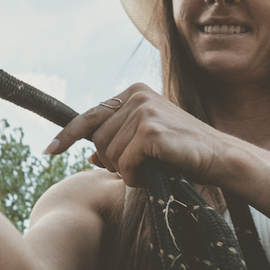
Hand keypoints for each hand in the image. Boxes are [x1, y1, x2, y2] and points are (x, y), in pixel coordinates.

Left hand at [44, 83, 228, 186]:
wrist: (220, 159)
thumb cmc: (183, 153)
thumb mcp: (147, 145)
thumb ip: (118, 144)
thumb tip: (90, 156)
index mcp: (133, 93)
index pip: (89, 115)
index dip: (66, 135)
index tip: (48, 151)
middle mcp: (136, 95)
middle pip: (96, 138)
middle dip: (110, 161)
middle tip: (136, 169)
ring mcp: (144, 110)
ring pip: (107, 152)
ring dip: (124, 170)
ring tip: (150, 169)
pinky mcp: (151, 130)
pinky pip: (123, 162)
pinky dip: (133, 176)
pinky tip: (152, 174)